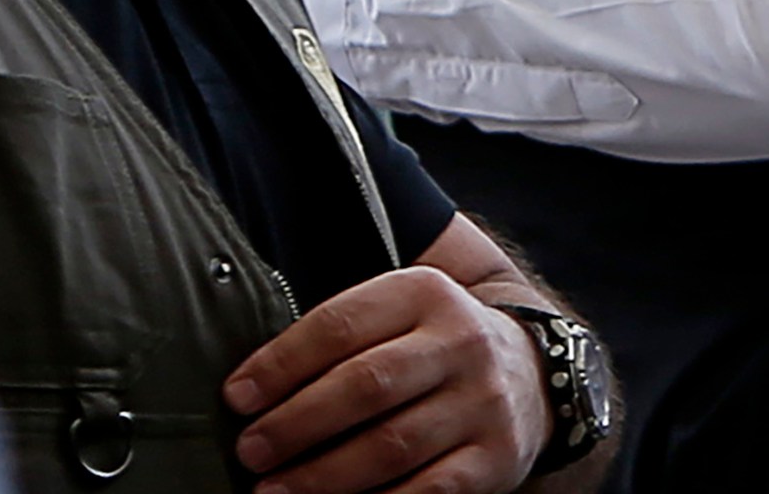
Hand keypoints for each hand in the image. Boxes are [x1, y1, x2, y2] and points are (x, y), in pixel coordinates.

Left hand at [224, 266, 548, 493]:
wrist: (532, 375)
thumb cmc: (432, 348)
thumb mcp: (400, 313)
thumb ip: (341, 335)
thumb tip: (252, 390)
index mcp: (426, 293)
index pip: (341, 325)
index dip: (281, 363)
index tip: (236, 397)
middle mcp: (461, 341)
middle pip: (366, 383)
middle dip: (297, 423)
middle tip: (250, 450)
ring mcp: (483, 401)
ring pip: (392, 443)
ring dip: (322, 475)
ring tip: (273, 490)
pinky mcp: (495, 457)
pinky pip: (427, 491)